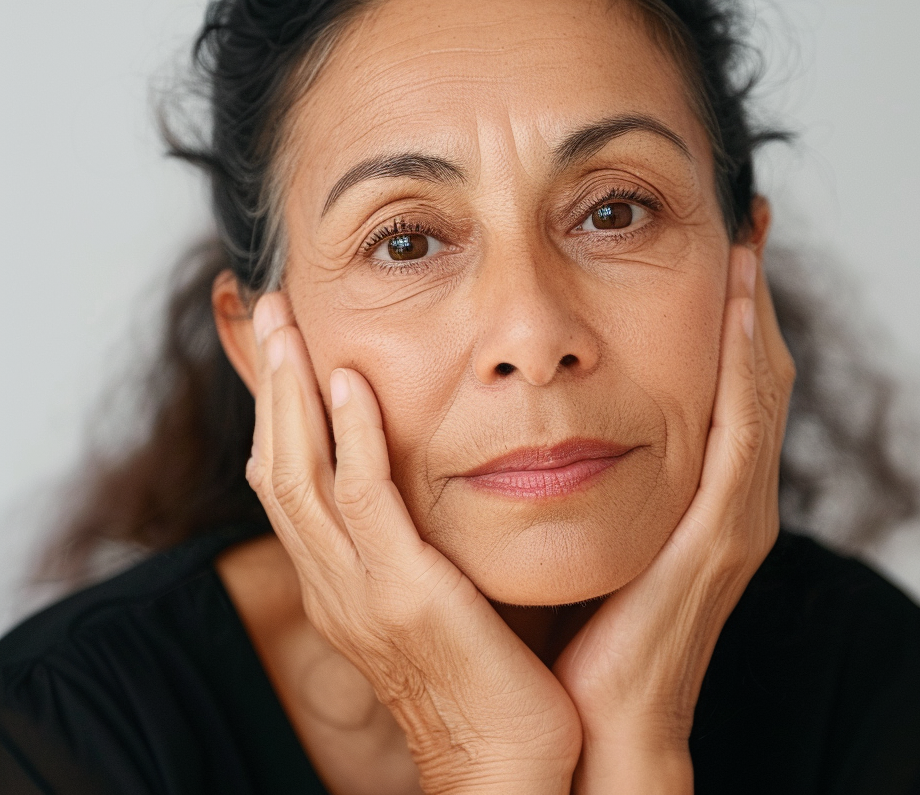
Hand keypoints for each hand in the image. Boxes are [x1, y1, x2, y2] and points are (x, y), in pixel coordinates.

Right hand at [246, 294, 581, 794]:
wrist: (508, 764)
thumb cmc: (488, 676)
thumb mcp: (437, 596)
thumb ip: (421, 542)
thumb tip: (435, 485)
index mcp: (341, 583)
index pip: (290, 484)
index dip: (277, 413)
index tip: (284, 350)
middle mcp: (334, 583)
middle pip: (277, 467)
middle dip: (268, 386)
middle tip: (273, 314)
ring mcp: (359, 590)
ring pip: (301, 474)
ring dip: (291, 393)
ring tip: (290, 326)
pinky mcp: (403, 593)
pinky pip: (362, 500)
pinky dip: (350, 436)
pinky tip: (350, 383)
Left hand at [552, 246, 794, 793]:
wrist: (593, 722)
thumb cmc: (582, 628)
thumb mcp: (583, 532)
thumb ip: (580, 473)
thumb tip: (540, 416)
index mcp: (698, 497)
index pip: (726, 387)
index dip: (731, 319)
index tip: (720, 251)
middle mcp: (730, 499)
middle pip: (755, 378)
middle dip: (754, 300)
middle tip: (746, 224)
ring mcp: (733, 516)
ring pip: (758, 393)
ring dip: (757, 317)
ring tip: (748, 245)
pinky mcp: (720, 536)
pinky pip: (742, 434)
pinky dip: (746, 369)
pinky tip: (739, 311)